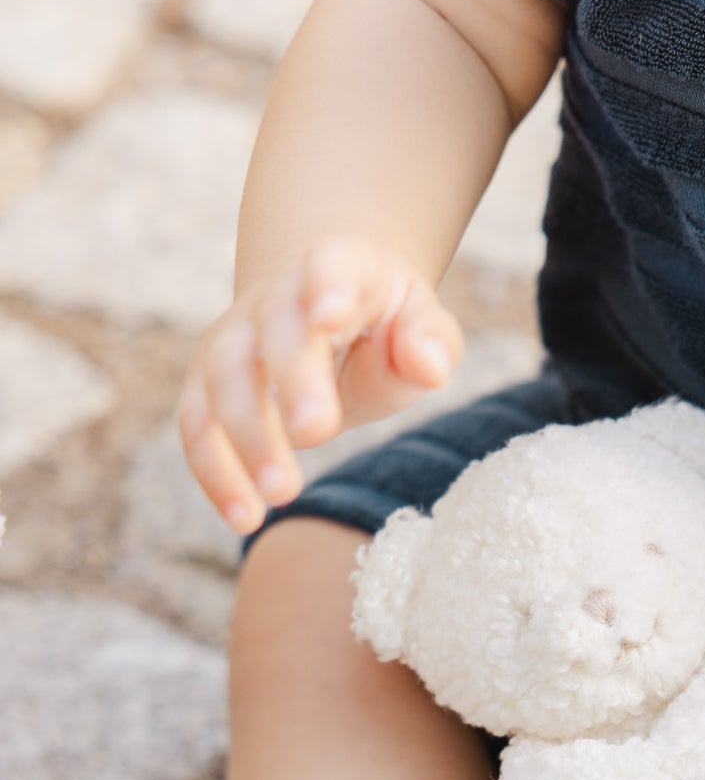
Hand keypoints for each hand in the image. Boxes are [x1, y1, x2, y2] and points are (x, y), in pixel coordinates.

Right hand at [178, 234, 461, 533]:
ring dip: (248, 437)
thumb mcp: (419, 328)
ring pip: (224, 380)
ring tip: (281, 493)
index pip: (330, 265)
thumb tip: (431, 366)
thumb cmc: (384, 329)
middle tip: (318, 430)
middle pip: (275, 332)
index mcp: (338, 268)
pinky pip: (197, 425)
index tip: (331, 315)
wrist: (324, 317)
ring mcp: (233, 337)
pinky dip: (216, 471)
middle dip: (293, 379)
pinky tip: (245, 515)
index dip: (327, 285)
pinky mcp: (206, 384)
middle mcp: (275, 297)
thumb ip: (430, 343)